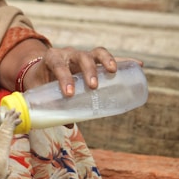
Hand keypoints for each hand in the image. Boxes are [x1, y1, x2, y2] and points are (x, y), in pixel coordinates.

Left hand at [24, 46, 139, 96]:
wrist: (41, 70)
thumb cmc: (40, 82)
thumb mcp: (40, 92)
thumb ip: (51, 106)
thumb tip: (68, 125)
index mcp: (52, 58)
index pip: (58, 64)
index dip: (64, 77)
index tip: (69, 93)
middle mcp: (69, 53)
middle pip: (81, 56)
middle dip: (88, 70)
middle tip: (93, 86)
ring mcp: (83, 55)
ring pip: (96, 53)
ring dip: (107, 60)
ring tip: (113, 71)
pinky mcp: (94, 60)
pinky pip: (110, 59)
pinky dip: (124, 61)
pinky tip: (138, 65)